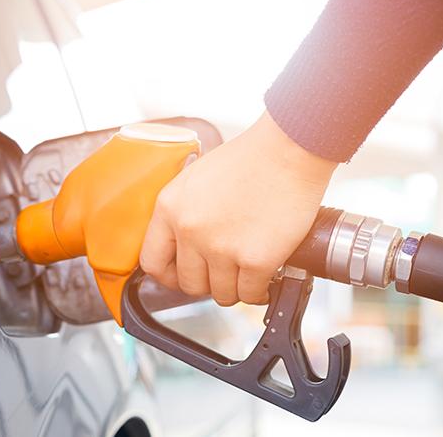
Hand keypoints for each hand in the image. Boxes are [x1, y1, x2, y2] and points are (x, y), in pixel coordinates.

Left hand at [140, 111, 336, 304]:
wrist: (289, 148)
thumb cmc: (251, 157)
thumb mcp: (196, 178)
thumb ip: (184, 210)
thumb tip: (183, 243)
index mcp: (170, 207)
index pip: (152, 261)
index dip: (168, 275)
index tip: (181, 276)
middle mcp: (190, 230)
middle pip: (188, 283)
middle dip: (207, 283)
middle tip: (222, 274)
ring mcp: (221, 247)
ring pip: (221, 294)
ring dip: (235, 289)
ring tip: (246, 275)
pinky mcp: (255, 259)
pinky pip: (250, 294)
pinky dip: (259, 292)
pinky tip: (265, 280)